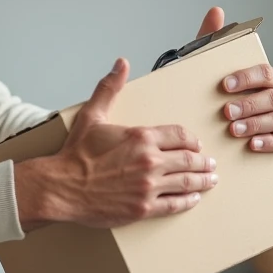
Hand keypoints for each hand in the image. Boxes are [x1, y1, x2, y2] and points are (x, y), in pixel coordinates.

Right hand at [14, 58, 216, 231]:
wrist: (62, 186)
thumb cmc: (76, 154)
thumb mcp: (93, 115)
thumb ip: (110, 88)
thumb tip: (121, 64)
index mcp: (141, 137)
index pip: (179, 135)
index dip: (191, 139)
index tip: (195, 143)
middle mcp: (150, 161)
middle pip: (188, 159)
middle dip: (203, 161)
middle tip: (210, 163)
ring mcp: (148, 186)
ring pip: (187, 182)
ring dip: (202, 180)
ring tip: (210, 179)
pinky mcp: (144, 208)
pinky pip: (175, 205)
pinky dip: (188, 201)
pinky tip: (194, 199)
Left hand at [195, 6, 272, 153]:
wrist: (235, 126)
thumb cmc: (228, 94)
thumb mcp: (217, 68)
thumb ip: (216, 39)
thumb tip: (216, 11)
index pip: (265, 73)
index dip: (245, 78)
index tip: (224, 85)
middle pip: (272, 98)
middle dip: (248, 105)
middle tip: (226, 112)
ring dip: (256, 124)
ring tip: (234, 130)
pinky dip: (271, 143)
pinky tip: (253, 145)